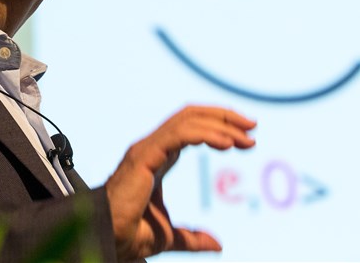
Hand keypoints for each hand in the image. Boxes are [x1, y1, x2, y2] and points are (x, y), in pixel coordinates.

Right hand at [104, 105, 255, 260]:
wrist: (107, 240)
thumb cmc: (127, 236)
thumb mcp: (169, 236)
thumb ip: (192, 238)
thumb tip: (217, 244)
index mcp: (158, 157)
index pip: (191, 126)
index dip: (219, 126)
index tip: (247, 138)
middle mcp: (152, 146)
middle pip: (192, 115)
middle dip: (224, 117)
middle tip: (252, 127)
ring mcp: (147, 148)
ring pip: (188, 119)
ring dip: (221, 124)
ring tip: (245, 138)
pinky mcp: (144, 155)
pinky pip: (179, 134)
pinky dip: (206, 133)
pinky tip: (226, 144)